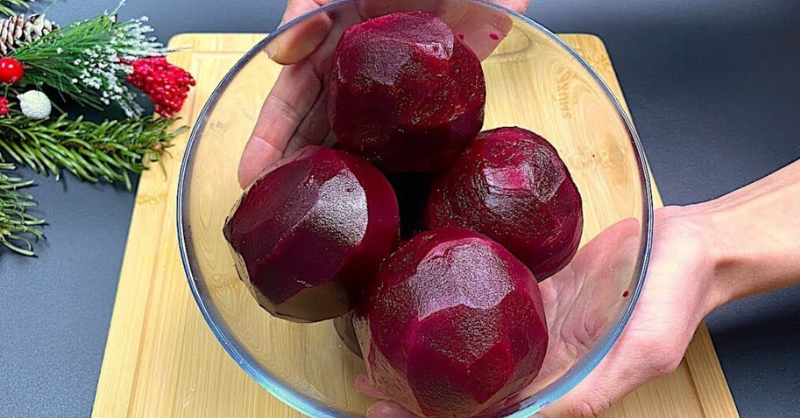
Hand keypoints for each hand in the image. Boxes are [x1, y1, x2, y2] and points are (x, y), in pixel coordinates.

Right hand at [237, 0, 530, 187]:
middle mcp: (360, 68)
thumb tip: (281, 53)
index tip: (250, 174)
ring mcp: (400, 84)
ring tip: (321, 212)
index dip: (271, 134)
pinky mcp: (442, 90)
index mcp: (331, 37)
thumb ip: (308, 4)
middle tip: (277, 209)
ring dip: (343, 172)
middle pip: (322, 126)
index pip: (292, 94)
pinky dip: (400, 162)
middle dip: (298, 167)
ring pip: (364, 136)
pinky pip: (416, 133)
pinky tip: (385, 191)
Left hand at [356, 206, 720, 417]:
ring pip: (473, 350)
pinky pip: (487, 305)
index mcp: (563, 385)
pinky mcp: (533, 291)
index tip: (389, 411)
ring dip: (429, 355)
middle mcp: (543, 362)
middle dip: (420, 392)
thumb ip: (591, 390)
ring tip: (379, 352)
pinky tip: (422, 307)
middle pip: (472, 387)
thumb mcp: (643, 350)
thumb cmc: (675, 296)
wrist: (687, 245)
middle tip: (368, 382)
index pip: (494, 413)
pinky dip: (454, 312)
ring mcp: (535, 327)